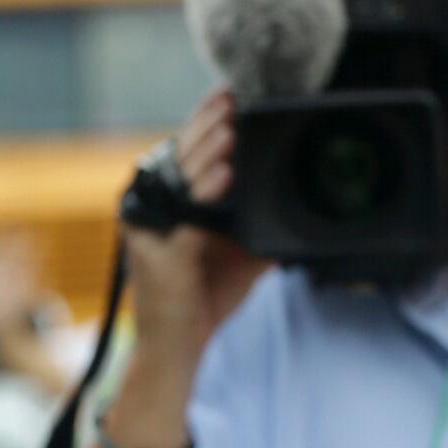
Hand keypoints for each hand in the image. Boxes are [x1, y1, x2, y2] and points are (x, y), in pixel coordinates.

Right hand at [120, 89, 261, 359]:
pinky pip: (186, 219)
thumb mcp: (240, 255)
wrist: (177, 349)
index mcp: (168, 205)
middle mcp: (152, 212)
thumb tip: (295, 205)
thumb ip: (258, 226)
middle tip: (228, 101)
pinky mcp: (160, 257)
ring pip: (178, 182)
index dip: (203, 124)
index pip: (184, 155)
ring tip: (228, 129)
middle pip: (178, 159)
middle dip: (205, 127)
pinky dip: (205, 193)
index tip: (227, 98)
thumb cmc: (203, 300)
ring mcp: (152, 233)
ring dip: (205, 152)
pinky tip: (225, 174)